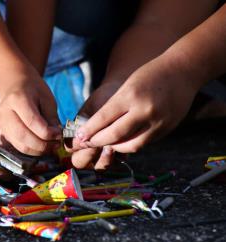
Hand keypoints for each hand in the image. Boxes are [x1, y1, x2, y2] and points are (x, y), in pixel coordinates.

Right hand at [0, 77, 60, 154]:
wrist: (16, 87)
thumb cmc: (34, 91)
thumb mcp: (47, 99)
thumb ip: (51, 117)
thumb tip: (56, 136)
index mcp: (17, 100)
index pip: (31, 121)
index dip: (47, 132)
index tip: (59, 134)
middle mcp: (5, 114)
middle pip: (23, 136)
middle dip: (43, 144)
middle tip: (57, 143)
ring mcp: (3, 126)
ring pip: (20, 145)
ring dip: (39, 150)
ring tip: (52, 146)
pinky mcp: (5, 134)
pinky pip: (19, 148)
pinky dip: (33, 151)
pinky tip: (44, 147)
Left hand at [70, 55, 198, 168]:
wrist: (183, 71)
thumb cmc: (149, 75)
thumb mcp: (127, 85)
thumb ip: (113, 106)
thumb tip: (94, 128)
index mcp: (130, 95)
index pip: (103, 118)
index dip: (90, 130)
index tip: (80, 137)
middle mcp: (144, 110)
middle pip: (115, 135)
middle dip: (97, 142)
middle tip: (87, 144)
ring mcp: (158, 121)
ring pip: (130, 145)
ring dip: (114, 148)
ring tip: (105, 144)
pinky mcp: (166, 129)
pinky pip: (144, 143)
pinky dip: (130, 145)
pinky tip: (122, 142)